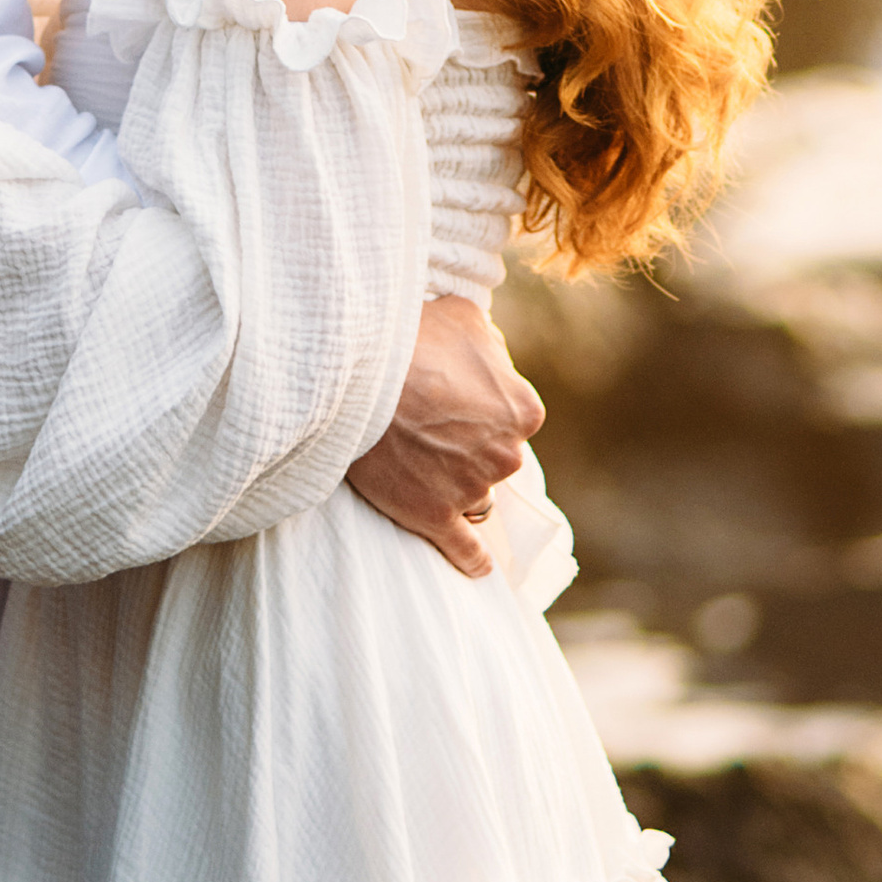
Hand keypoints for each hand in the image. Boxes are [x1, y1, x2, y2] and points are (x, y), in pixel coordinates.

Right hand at [345, 294, 546, 578]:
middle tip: (432, 425)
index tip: (454, 396)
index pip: (514, 416)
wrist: (357, 377)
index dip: (483, 405)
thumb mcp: (465, 316)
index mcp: (523, 409)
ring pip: (477, 495)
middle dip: (472, 445)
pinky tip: (480, 565)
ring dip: (458, 484)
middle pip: (496, 457)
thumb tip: (494, 357)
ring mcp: (471, 489)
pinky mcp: (437, 518)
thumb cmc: (410, 339)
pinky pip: (467, 551)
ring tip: (423, 464)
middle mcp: (506, 454)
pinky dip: (474, 560)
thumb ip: (490, 343)